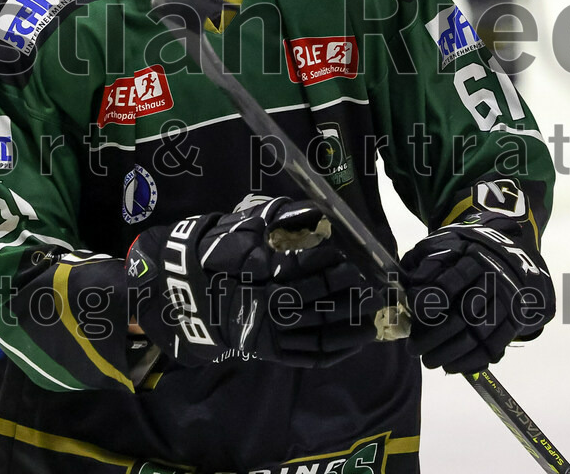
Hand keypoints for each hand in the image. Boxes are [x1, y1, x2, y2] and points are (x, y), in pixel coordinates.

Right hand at [126, 195, 383, 367]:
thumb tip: (318, 214)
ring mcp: (271, 332)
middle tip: (374, 284)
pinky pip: (312, 354)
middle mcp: (268, 305)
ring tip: (379, 314)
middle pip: (319, 299)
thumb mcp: (245, 228)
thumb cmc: (221, 252)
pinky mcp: (273, 350)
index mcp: (260, 273)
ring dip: (353, 323)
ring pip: (321, 331)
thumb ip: (281, 221)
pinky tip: (360, 339)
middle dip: (349, 291)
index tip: (354, 254)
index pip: (305, 265)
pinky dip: (339, 349)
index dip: (332, 260)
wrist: (190, 292)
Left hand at [401, 222, 554, 372]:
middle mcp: (493, 281)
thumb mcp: (441, 245)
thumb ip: (423, 264)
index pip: (451, 283)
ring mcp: (506, 302)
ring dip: (452, 353)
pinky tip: (452, 366)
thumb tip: (407, 292)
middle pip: (464, 314)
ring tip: (430, 361)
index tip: (416, 314)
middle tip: (414, 349)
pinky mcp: (514, 320)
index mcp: (471, 258)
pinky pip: (495, 347)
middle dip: (436, 336)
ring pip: (480, 334)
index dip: (431, 301)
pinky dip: (472, 361)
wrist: (507, 253)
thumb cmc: (462, 252)